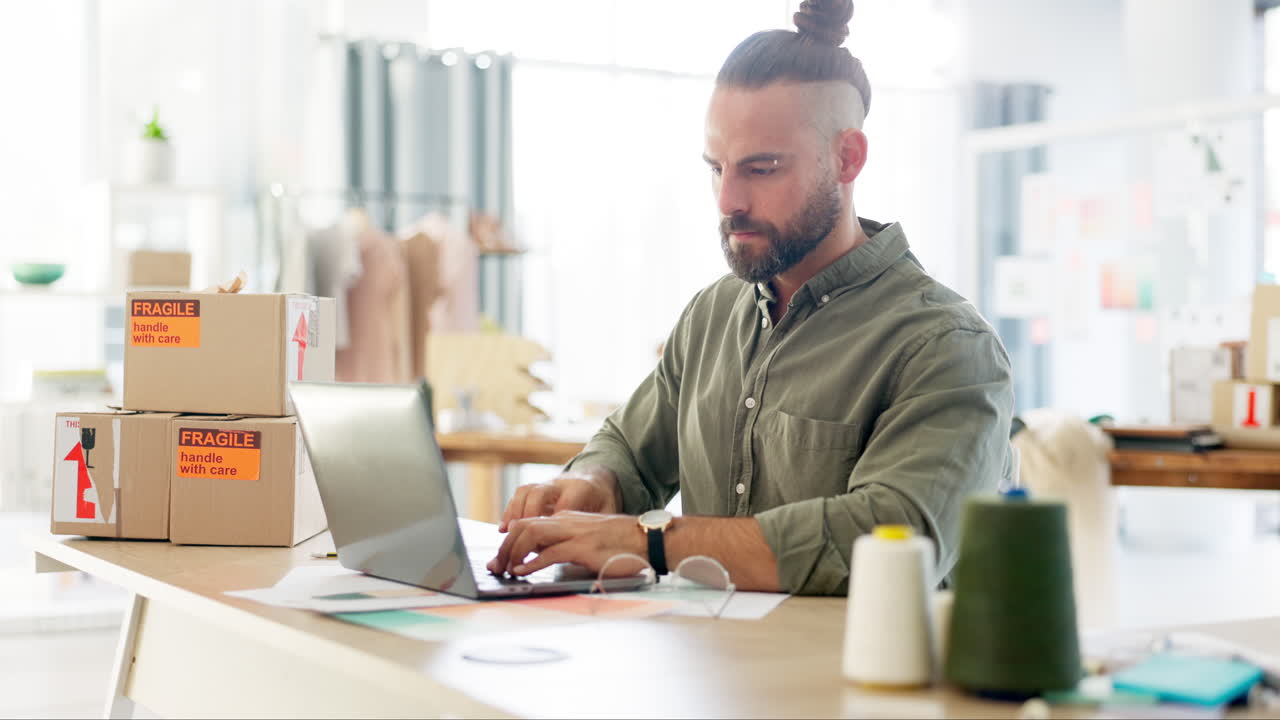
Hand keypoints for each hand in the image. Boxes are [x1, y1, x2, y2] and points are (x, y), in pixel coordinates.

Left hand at [486, 511, 645, 576]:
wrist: (648, 538)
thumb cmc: (622, 544)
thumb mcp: (588, 542)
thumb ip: (567, 547)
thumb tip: (546, 561)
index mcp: (566, 519)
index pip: (528, 524)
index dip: (509, 541)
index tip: (501, 559)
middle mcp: (566, 521)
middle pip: (522, 526)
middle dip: (504, 547)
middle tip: (495, 567)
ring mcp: (573, 532)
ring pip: (530, 534)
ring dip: (512, 553)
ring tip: (505, 570)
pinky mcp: (582, 547)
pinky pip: (549, 552)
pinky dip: (531, 562)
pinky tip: (523, 571)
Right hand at [498, 467, 621, 531]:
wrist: (597, 478)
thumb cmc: (603, 500)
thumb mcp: (609, 511)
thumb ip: (599, 527)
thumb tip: (592, 549)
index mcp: (582, 489)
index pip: (564, 504)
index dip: (552, 522)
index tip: (545, 542)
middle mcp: (561, 484)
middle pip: (539, 493)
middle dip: (528, 515)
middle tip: (521, 538)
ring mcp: (547, 485)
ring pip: (526, 492)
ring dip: (514, 513)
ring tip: (508, 535)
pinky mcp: (537, 489)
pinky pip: (519, 495)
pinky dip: (509, 511)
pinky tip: (503, 530)